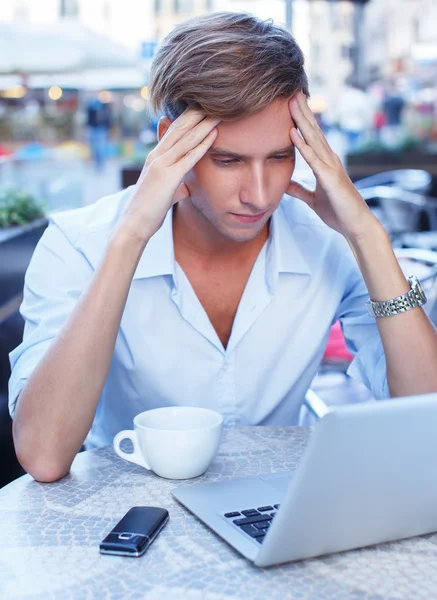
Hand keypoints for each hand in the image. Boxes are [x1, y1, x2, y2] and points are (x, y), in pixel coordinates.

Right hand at [118, 110, 218, 243]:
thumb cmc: (148, 213)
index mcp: (156, 158)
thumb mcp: (165, 196)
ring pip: (186, 138)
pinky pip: (189, 156)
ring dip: (204, 123)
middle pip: (180, 128)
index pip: (174, 132)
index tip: (203, 107)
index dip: (189, 118)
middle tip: (215, 98)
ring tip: (219, 110)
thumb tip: (186, 189)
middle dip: (198, 113)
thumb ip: (176, 188)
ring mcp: (161, 164)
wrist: (134, 225)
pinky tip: (214, 134)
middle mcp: (157, 156)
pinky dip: (203, 144)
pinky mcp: (168, 176)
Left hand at [286, 92, 375, 239]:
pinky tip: (293, 134)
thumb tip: (285, 183)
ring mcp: (331, 167)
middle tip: (291, 91)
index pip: (311, 136)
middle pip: (313, 130)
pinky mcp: (330, 179)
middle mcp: (329, 159)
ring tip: (291, 103)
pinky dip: (303, 146)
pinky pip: (314, 160)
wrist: (355, 225)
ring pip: (313, 139)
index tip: (290, 103)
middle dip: (301, 111)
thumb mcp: (313, 199)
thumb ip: (299, 190)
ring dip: (301, 121)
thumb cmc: (337, 212)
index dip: (301, 119)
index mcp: (325, 162)